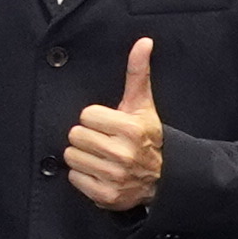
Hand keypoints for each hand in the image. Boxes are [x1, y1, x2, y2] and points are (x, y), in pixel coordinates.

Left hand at [60, 36, 164, 212]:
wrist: (165, 178)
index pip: (86, 115)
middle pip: (75, 136)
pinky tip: (100, 173)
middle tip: (103, 141)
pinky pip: (74, 179)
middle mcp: (123, 154)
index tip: (109, 125)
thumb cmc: (148, 137)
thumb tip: (143, 42)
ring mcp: (114, 177)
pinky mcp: (106, 196)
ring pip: (72, 157)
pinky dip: (84, 177)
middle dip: (87, 137)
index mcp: (131, 129)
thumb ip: (138, 73)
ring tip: (102, 157)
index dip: (95, 119)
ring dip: (83, 157)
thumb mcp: (143, 106)